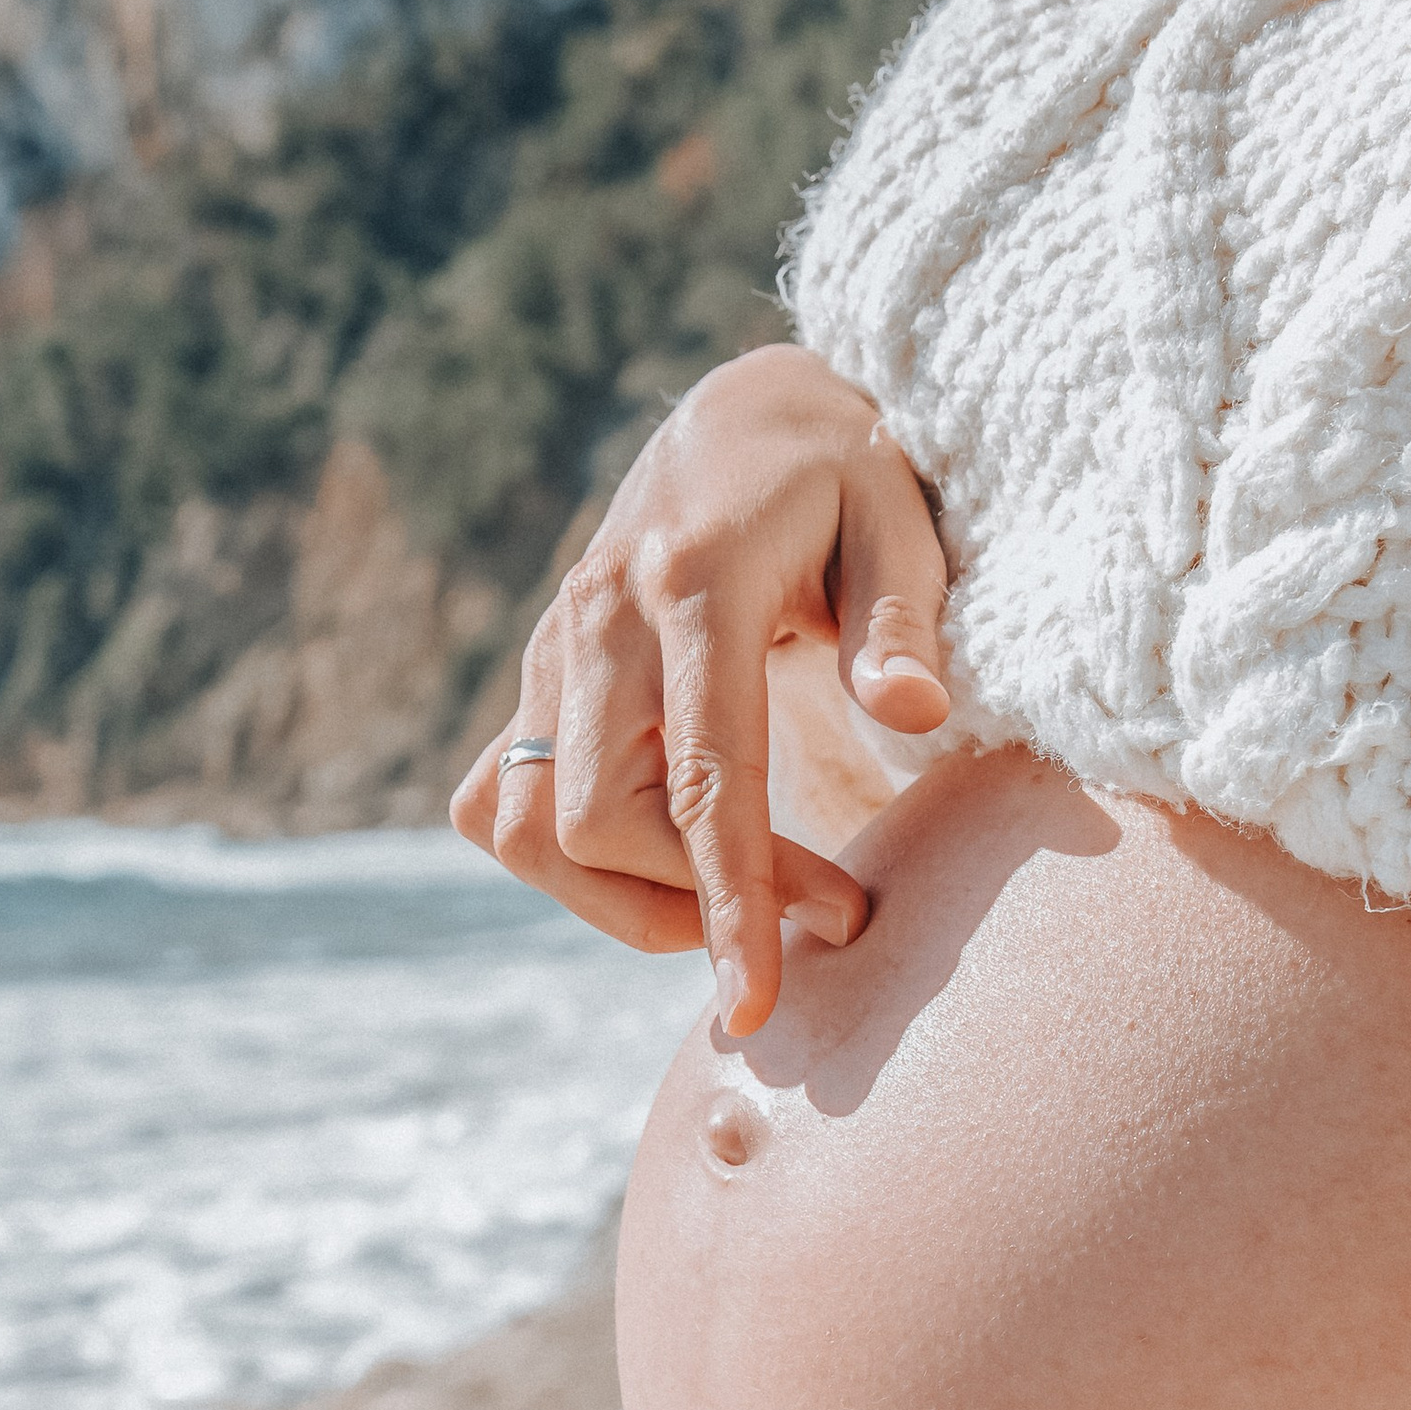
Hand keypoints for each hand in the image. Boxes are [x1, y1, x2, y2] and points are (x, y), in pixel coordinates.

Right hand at [449, 343, 949, 1034]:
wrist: (746, 412)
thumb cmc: (845, 473)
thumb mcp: (901, 519)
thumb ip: (902, 621)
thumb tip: (910, 714)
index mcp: (691, 583)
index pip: (699, 777)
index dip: (729, 899)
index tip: (760, 997)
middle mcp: (598, 618)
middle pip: (592, 820)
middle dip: (691, 902)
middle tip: (824, 911)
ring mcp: (554, 647)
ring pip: (530, 825)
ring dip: (623, 895)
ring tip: (735, 902)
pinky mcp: (539, 674)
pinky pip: (500, 800)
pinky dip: (567, 858)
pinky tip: (659, 857)